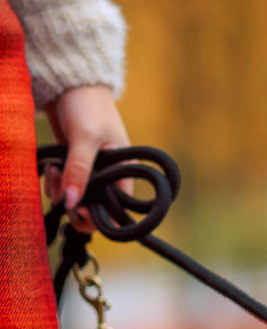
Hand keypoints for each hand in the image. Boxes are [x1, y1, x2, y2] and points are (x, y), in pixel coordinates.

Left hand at [44, 85, 130, 233]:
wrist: (71, 80)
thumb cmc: (88, 105)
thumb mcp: (85, 138)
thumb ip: (79, 171)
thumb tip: (71, 203)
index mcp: (123, 176)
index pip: (117, 213)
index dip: (98, 218)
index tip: (77, 208)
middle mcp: (109, 178)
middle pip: (94, 210)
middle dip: (74, 206)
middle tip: (61, 191)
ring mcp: (89, 173)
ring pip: (75, 200)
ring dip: (59, 193)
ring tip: (53, 172)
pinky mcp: (73, 166)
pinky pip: (64, 187)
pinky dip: (54, 184)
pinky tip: (51, 169)